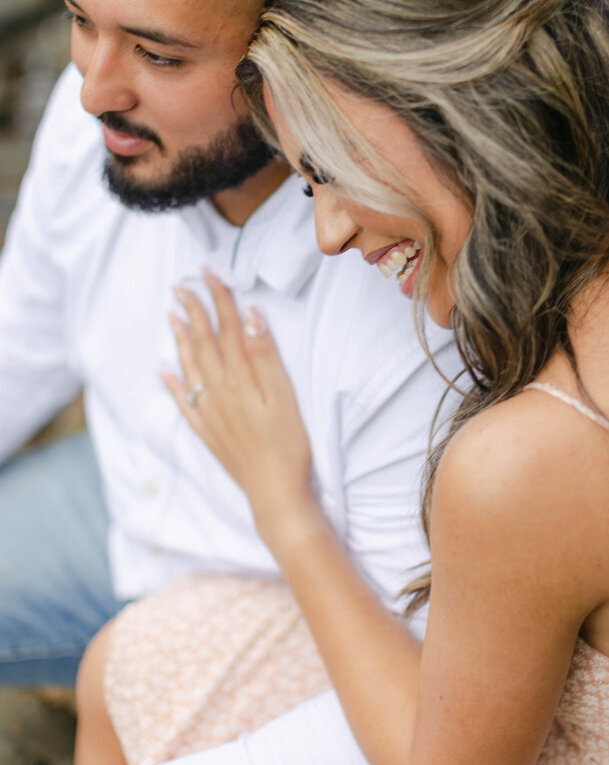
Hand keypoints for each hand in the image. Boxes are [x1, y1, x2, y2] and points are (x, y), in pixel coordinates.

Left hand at [162, 271, 317, 545]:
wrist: (274, 491)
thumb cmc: (288, 444)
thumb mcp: (285, 395)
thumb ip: (265, 355)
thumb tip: (251, 315)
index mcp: (239, 378)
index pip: (227, 328)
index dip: (219, 299)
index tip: (209, 273)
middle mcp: (218, 391)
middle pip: (203, 342)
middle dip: (192, 311)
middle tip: (181, 286)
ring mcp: (208, 412)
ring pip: (189, 366)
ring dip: (180, 339)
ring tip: (171, 315)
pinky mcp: (206, 431)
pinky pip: (182, 402)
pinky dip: (172, 384)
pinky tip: (164, 372)